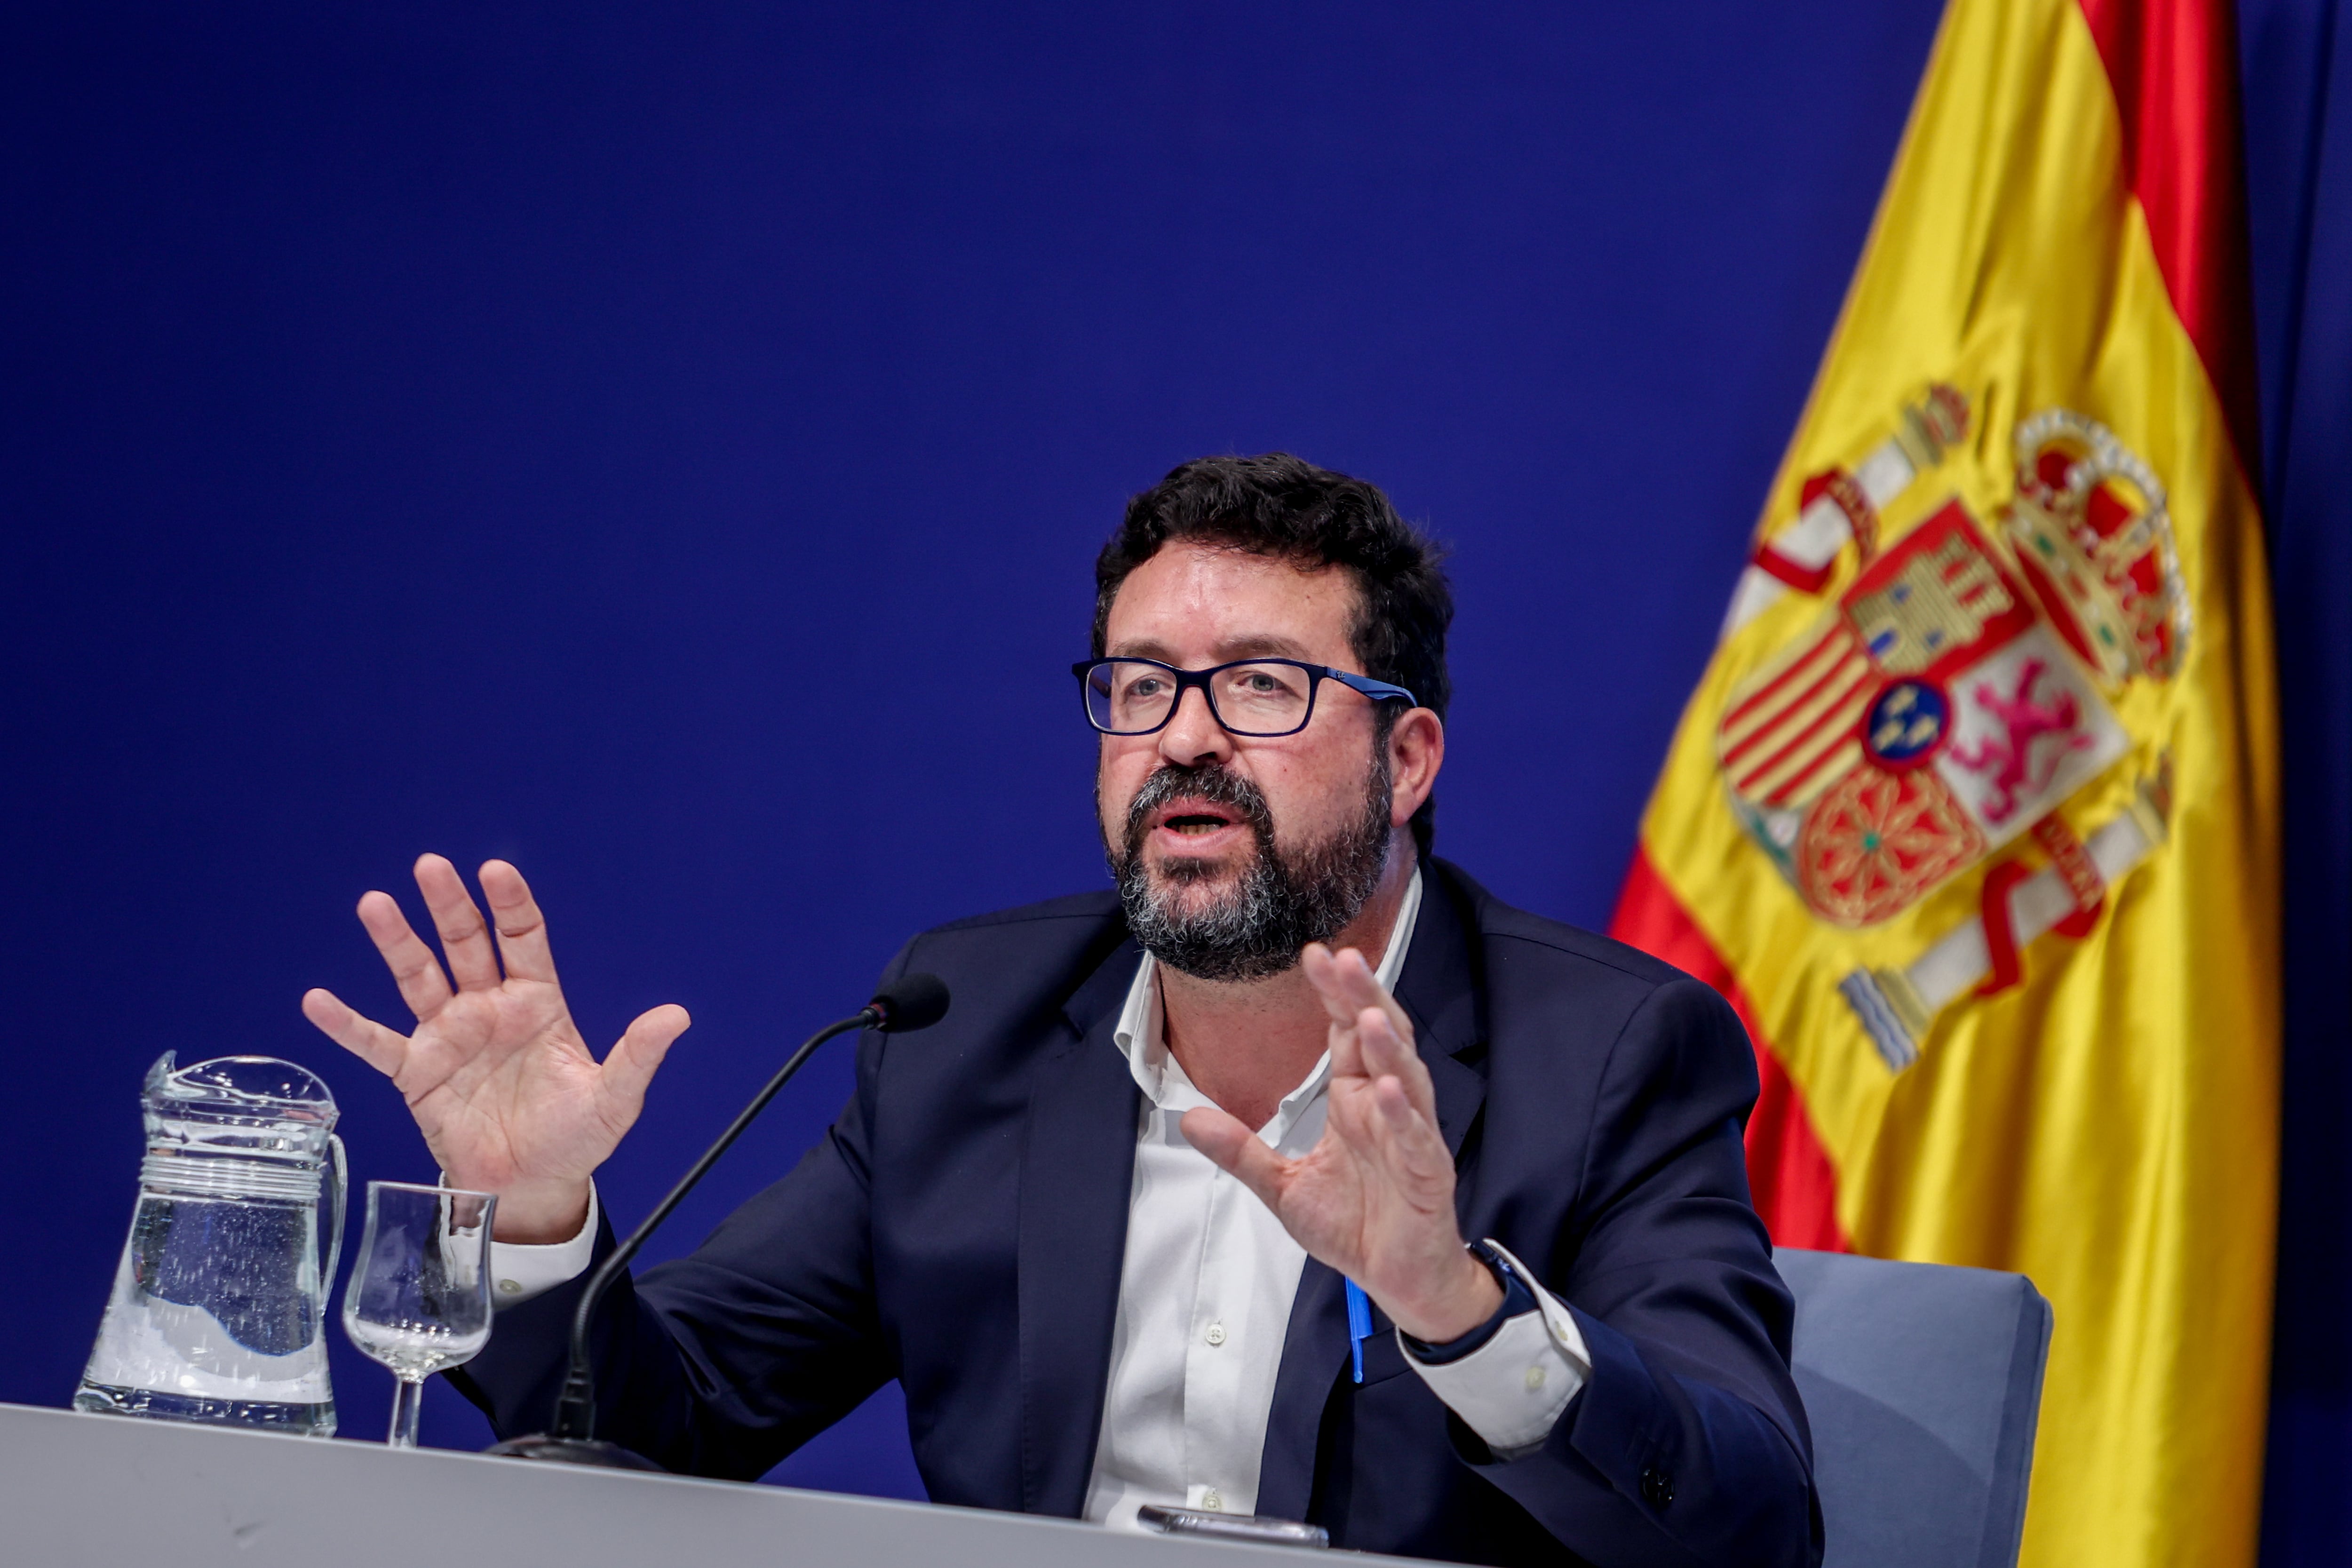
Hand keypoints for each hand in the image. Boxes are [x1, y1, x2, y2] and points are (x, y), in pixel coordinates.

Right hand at [300, 855, 689, 1242]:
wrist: (533, 1185)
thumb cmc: (574, 1137)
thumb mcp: (614, 1098)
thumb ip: (638, 1055)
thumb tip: (677, 1016)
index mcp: (537, 1004)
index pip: (522, 939)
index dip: (510, 905)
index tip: (496, 871)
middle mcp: (488, 1009)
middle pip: (465, 945)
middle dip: (449, 906)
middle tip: (431, 867)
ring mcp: (448, 1037)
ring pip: (418, 978)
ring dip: (397, 942)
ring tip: (375, 904)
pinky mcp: (416, 1073)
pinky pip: (376, 1044)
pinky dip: (347, 1025)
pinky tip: (318, 1001)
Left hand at [1180, 944, 1500, 1342]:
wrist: (1397, 1279)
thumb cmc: (1354, 1225)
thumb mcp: (1283, 1187)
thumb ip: (1241, 1151)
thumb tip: (1188, 1118)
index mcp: (1355, 1101)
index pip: (1346, 1033)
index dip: (1333, 994)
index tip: (1312, 953)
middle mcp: (1386, 1108)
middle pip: (1380, 1039)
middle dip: (1363, 997)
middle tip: (1341, 956)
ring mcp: (1412, 1138)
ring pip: (1405, 1079)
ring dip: (1388, 1047)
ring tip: (1367, 1014)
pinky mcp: (1428, 1174)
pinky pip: (1416, 1139)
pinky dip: (1403, 1115)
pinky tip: (1386, 1090)